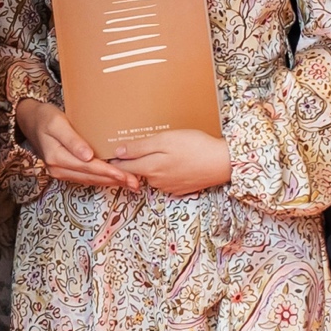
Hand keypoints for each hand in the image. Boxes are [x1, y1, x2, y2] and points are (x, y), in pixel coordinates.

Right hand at [15, 99, 136, 190]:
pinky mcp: (64, 170)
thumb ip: (72, 140)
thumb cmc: (45, 118)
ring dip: (110, 182)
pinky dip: (101, 179)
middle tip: (135, 183)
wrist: (30, 121)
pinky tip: (114, 179)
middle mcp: (58, 169)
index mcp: (57, 157)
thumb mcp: (57, 124)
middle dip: (114, 180)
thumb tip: (88, 156)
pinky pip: (85, 178)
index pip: (88, 167)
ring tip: (130, 183)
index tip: (124, 175)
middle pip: (91, 177)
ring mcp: (60, 172)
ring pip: (89, 180)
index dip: (108, 171)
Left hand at [104, 125, 235, 197]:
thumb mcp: (165, 140)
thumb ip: (139, 147)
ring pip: (152, 175)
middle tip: (139, 146)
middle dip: (134, 162)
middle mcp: (156, 181)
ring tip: (164, 151)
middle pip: (137, 172)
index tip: (108, 154)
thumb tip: (118, 152)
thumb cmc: (195, 146)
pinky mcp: (180, 189)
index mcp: (149, 168)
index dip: (114, 161)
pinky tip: (177, 161)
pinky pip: (166, 180)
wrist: (222, 163)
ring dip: (153, 165)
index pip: (122, 168)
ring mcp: (168, 187)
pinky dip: (167, 171)